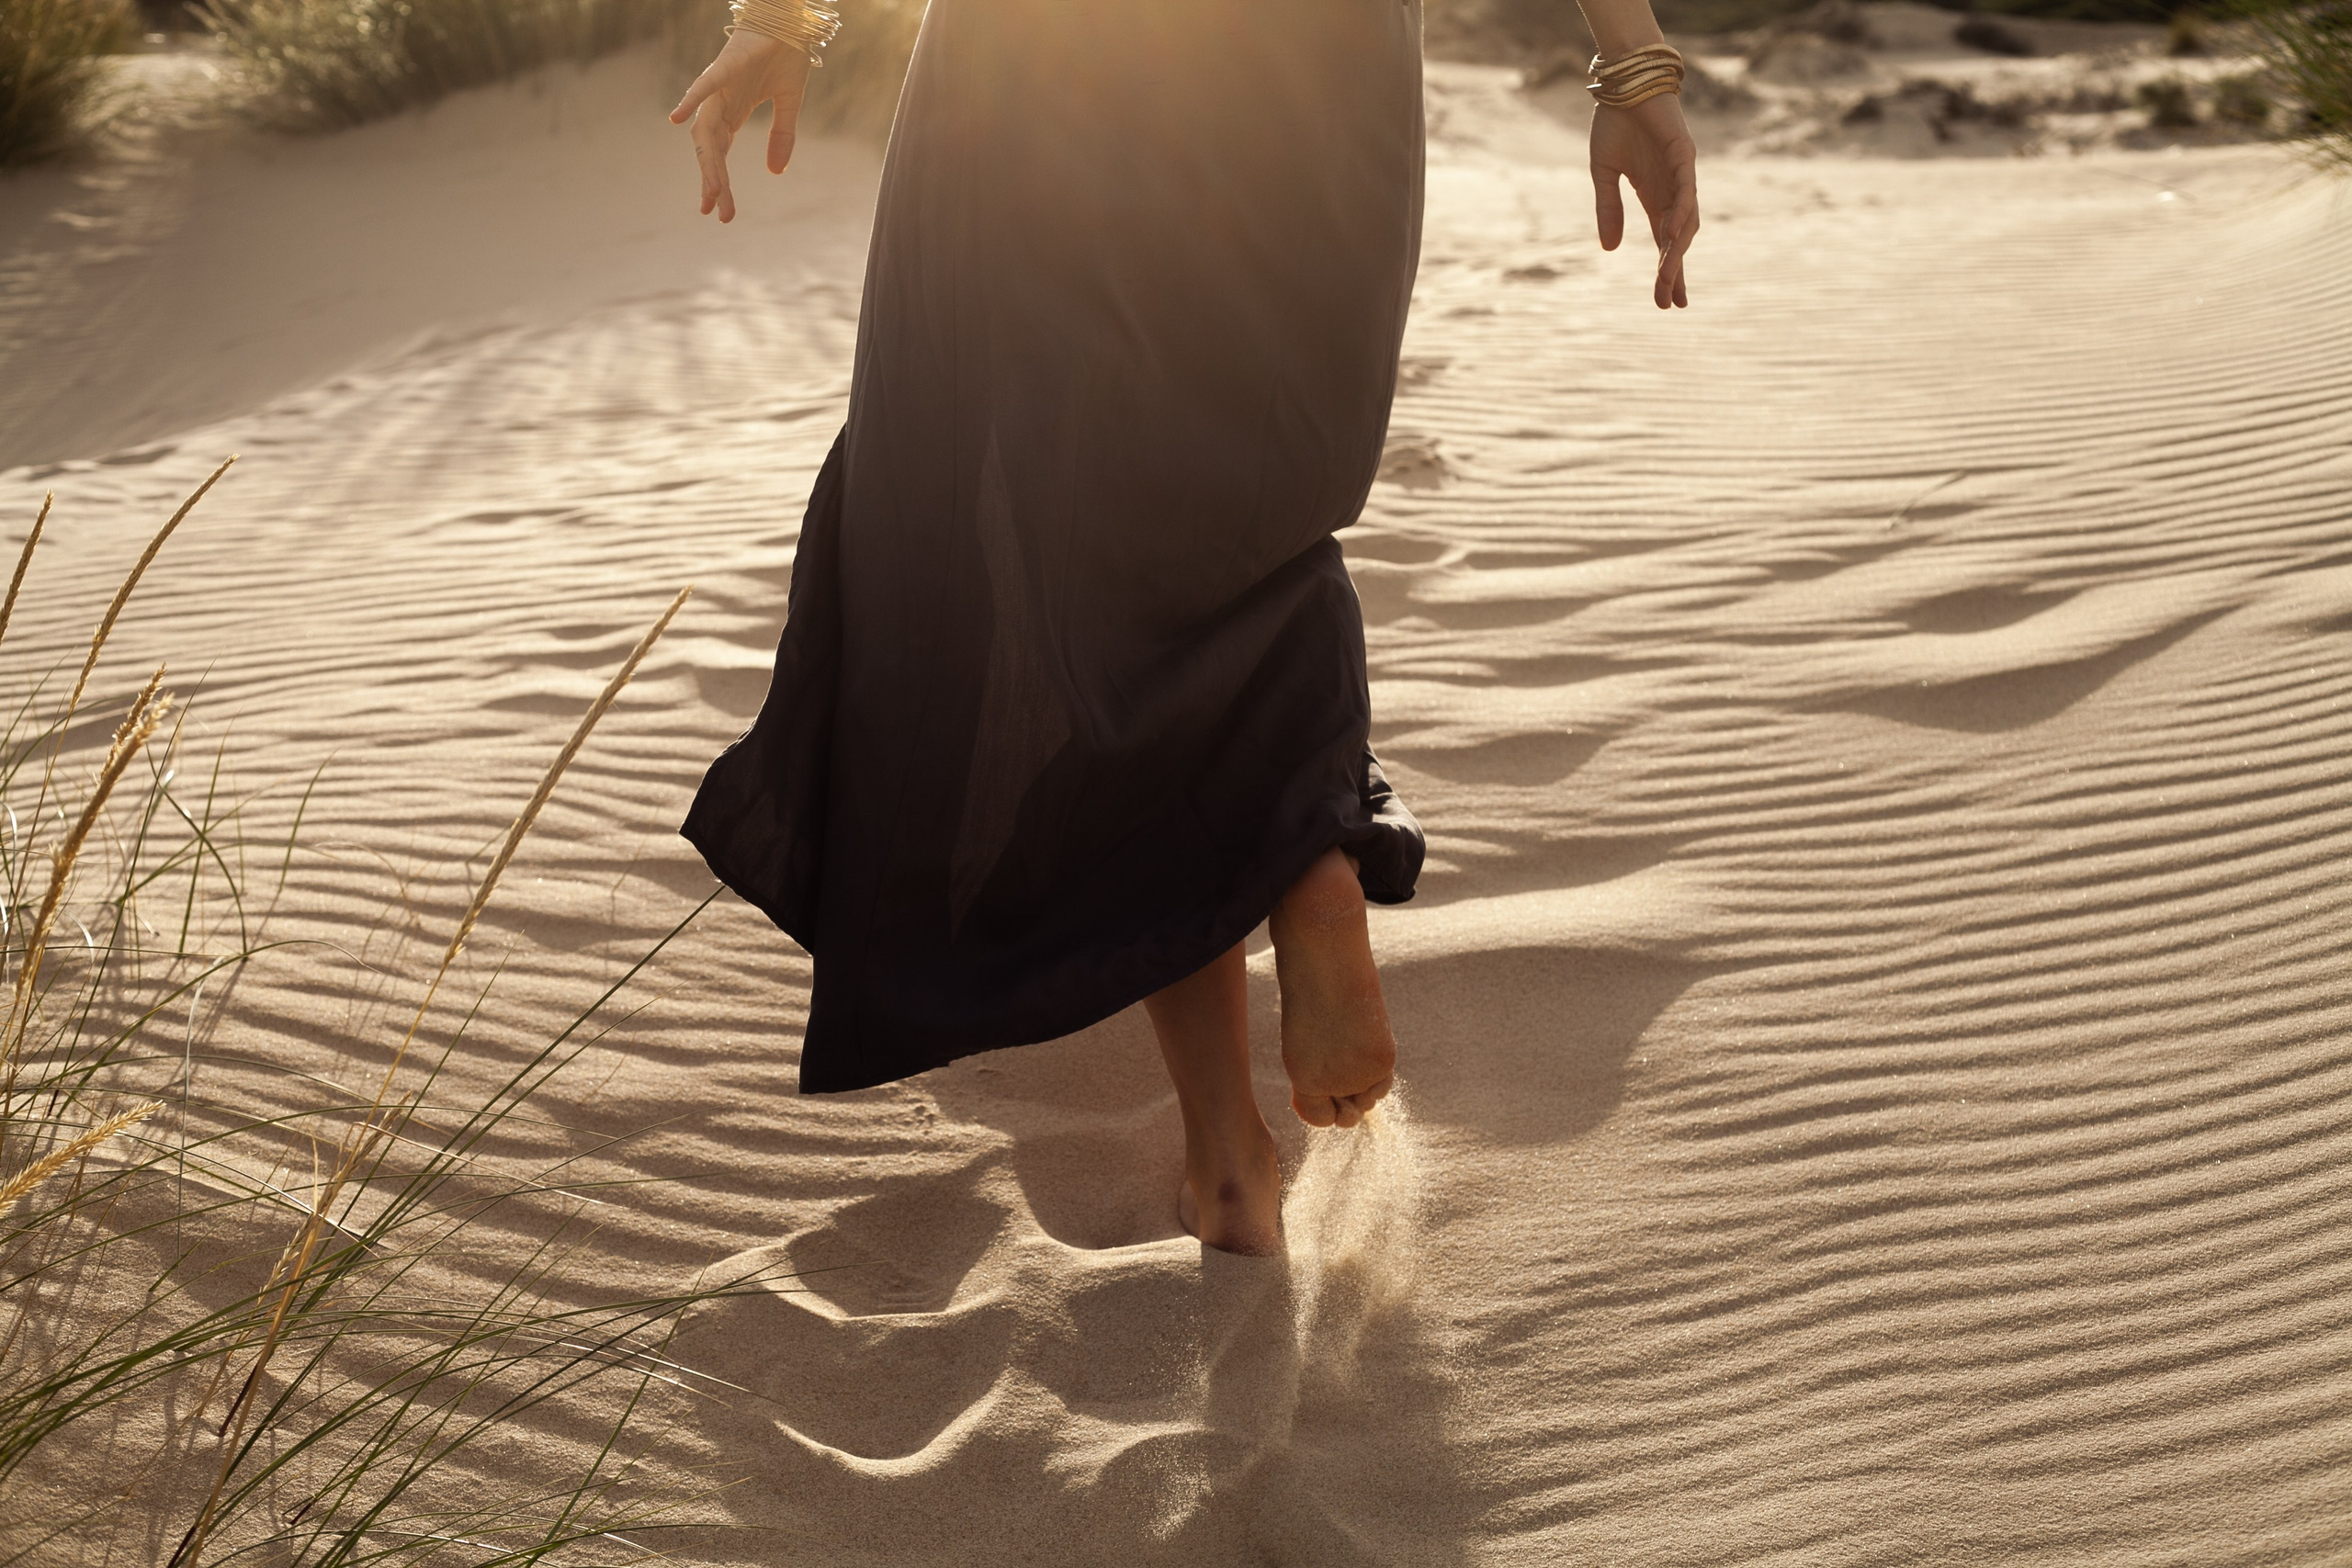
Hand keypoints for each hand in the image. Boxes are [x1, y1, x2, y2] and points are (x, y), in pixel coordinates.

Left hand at [668, 31, 813, 223]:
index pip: (721, 155)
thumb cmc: (784, 54)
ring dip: (709, 160)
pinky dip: (689, 100)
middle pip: (711, 150)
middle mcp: (720, 103)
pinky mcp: (724, 66)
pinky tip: (676, 120)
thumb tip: (774, 172)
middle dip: (713, 182)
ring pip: (708, 129)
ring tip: (713, 190)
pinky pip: (704, 85)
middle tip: (714, 212)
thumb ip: (781, 136)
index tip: (718, 213)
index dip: (718, 184)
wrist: (788, 19)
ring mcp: (719, 86)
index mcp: (734, 113)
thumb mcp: (788, 103)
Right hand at [1590, 93, 1699, 308]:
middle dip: (1673, 271)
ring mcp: (1683, 173)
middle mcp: (1673, 190)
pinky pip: (1686, 189)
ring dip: (1677, 248)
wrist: (1624, 83)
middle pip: (1678, 239)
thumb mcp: (1604, 173)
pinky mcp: (1685, 153)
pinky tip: (1671, 233)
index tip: (1667, 302)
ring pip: (1686, 219)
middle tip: (1668, 301)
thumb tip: (1610, 250)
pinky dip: (1680, 211)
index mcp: (1655, 196)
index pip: (1666, 243)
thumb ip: (1608, 210)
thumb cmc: (1615, 123)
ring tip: (1667, 275)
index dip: (1668, 272)